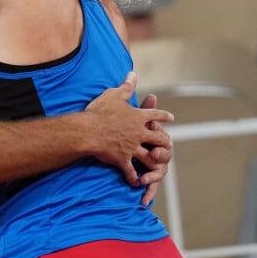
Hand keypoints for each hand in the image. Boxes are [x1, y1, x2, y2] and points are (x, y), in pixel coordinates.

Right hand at [86, 72, 172, 189]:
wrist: (87, 131)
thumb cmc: (99, 111)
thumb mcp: (114, 95)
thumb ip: (126, 86)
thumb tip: (133, 74)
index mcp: (138, 117)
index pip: (156, 115)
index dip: (164, 116)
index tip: (170, 118)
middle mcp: (139, 133)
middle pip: (158, 138)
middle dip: (165, 141)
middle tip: (169, 144)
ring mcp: (132, 148)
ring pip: (149, 157)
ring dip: (155, 161)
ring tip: (160, 166)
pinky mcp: (122, 159)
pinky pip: (131, 171)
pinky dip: (134, 178)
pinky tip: (137, 183)